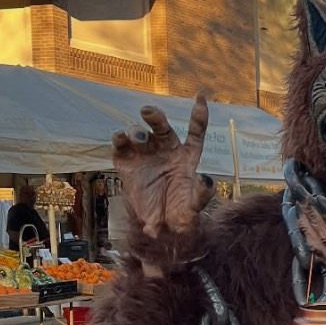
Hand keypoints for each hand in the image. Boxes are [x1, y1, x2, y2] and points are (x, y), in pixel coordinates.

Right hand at [112, 94, 213, 241]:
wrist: (158, 227)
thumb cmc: (180, 215)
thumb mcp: (194, 209)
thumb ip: (202, 195)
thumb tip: (206, 179)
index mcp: (187, 156)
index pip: (196, 131)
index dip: (199, 114)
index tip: (200, 97)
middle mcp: (166, 150)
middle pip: (162, 127)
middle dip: (155, 116)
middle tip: (147, 112)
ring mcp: (145, 154)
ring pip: (140, 133)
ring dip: (137, 131)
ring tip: (139, 140)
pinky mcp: (126, 161)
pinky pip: (120, 145)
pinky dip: (119, 139)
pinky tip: (121, 139)